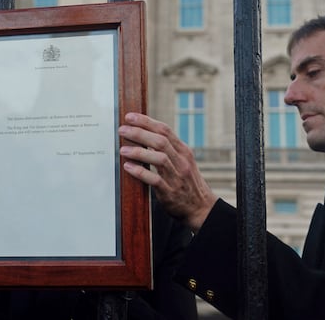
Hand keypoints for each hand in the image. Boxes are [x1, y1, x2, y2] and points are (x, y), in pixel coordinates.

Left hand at [119, 112, 216, 232]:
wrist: (201, 207)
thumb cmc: (186, 181)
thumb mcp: (182, 161)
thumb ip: (167, 148)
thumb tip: (143, 134)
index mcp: (183, 151)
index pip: (164, 130)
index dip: (146, 122)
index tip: (130, 117)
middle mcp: (181, 161)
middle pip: (160, 141)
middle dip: (139, 133)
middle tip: (122, 130)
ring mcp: (177, 177)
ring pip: (159, 158)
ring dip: (139, 152)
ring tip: (123, 149)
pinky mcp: (170, 192)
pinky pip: (155, 180)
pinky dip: (140, 172)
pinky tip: (128, 167)